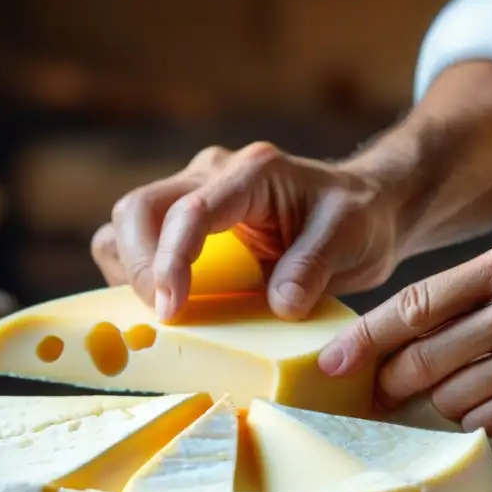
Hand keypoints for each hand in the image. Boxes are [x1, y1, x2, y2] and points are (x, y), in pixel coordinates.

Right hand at [91, 142, 398, 320]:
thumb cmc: (358, 218)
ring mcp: (194, 193)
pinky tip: (171, 303)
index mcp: (253, 173)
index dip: (171, 261)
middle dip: (141, 267)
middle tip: (166, 318)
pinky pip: (140, 242)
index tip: (172, 310)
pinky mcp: (187, 220)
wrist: (363, 207)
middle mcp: (213, 174)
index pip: (190, 211)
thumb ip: (313, 267)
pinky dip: (140, 275)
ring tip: (165, 310)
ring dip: (132, 270)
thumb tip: (279, 305)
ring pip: (128, 223)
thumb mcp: (351, 239)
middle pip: (138, 209)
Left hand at [319, 219, 491, 435]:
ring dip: (440, 406)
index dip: (365, 337)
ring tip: (442, 407)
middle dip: (390, 383)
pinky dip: (480, 422)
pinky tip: (488, 415)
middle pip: (423, 355)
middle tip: (375, 398)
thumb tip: (435, 315)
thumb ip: (491, 281)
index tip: (331, 361)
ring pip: (454, 395)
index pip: (414, 304)